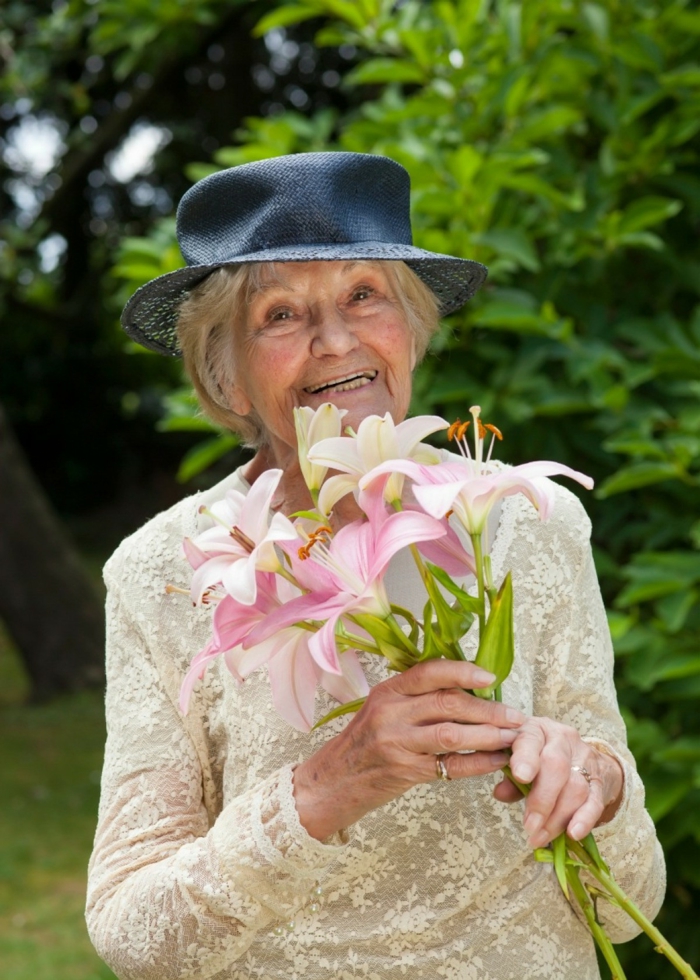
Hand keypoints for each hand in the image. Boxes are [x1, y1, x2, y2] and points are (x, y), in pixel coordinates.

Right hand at [293, 660, 525, 840]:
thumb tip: (465, 689)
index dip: (463, 672)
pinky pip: (451, 766)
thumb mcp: (381, 709)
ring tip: (513, 738)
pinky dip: (478, 763)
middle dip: (488, 709)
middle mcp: (391, 712)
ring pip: (452, 733)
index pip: (429, 672)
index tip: (490, 678)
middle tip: (516, 715)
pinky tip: (497, 761)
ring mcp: (397, 742)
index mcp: (388, 690)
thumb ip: (414, 698)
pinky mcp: (405, 771)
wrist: (333, 781)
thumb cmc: (363, 742)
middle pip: (448, 703)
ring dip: (489, 735)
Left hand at [493, 717, 623, 845]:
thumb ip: (509, 775)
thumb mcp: (519, 756)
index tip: (520, 776)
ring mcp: (584, 758)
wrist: (578, 754)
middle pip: (556, 766)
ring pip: (575, 787)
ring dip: (557, 817)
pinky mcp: (599, 780)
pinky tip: (573, 833)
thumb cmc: (538, 755)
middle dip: (542, 800)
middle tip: (529, 826)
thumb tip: (499, 793)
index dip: (526, 758)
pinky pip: (595, 801)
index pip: (532, 739)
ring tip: (540, 837)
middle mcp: (563, 739)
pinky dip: (584, 819)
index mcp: (537, 729)